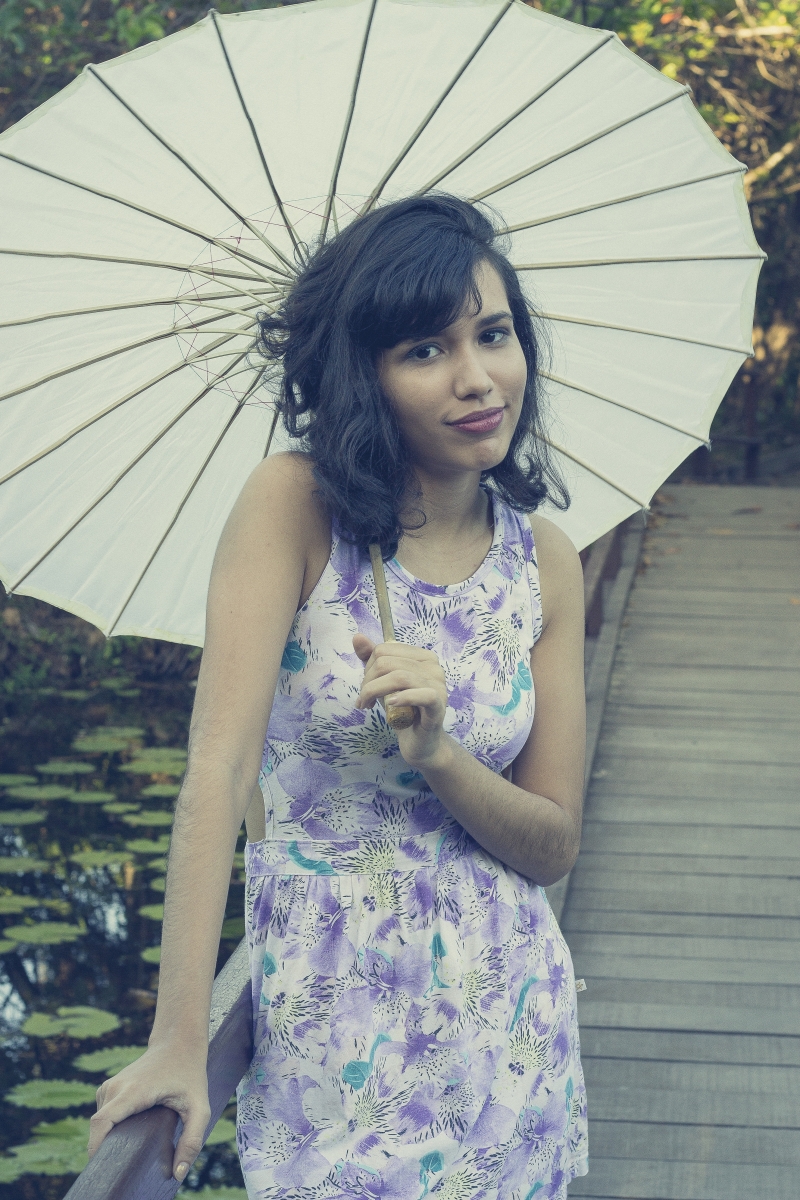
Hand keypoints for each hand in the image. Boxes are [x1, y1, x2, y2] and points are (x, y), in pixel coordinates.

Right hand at [88, 1040, 210, 1181]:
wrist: (178, 1042)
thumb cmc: (190, 1074)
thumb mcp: (199, 1108)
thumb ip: (191, 1140)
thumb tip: (177, 1175)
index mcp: (133, 1091)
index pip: (101, 1122)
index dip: (95, 1148)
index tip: (104, 1168)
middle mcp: (115, 1087)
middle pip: (98, 1128)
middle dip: (105, 1150)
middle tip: (125, 1168)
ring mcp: (109, 1086)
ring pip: (99, 1123)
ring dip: (110, 1139)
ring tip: (132, 1149)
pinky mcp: (109, 1088)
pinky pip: (102, 1116)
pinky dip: (111, 1129)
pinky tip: (129, 1134)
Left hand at [353, 634, 449, 768]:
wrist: (419, 741)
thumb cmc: (402, 710)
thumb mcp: (383, 682)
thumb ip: (371, 659)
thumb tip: (357, 637)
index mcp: (422, 656)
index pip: (384, 649)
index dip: (368, 668)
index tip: (366, 687)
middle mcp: (433, 666)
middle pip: (387, 662)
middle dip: (368, 682)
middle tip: (364, 700)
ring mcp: (439, 685)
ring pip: (398, 677)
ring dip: (374, 692)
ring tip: (368, 705)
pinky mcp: (439, 705)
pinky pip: (422, 695)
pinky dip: (402, 698)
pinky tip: (391, 704)